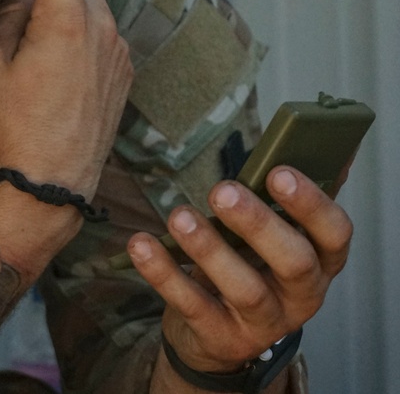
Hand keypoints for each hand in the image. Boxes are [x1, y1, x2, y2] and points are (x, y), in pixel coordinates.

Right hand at [0, 0, 132, 198]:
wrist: (54, 182)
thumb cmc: (15, 125)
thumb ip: (8, 15)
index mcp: (64, 20)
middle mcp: (101, 28)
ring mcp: (118, 51)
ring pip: (93, 1)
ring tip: (34, 24)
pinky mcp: (124, 71)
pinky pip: (103, 29)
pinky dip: (81, 23)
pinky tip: (56, 52)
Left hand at [128, 166, 352, 372]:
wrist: (216, 333)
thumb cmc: (249, 265)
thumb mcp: (270, 235)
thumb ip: (282, 197)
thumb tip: (306, 138)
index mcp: (320, 261)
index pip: (335, 232)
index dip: (311, 203)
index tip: (278, 172)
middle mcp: (301, 295)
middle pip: (293, 261)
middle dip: (257, 223)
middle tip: (221, 191)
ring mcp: (263, 323)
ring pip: (243, 287)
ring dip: (209, 248)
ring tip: (179, 215)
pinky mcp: (222, 338)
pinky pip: (193, 305)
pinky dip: (164, 273)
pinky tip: (142, 243)